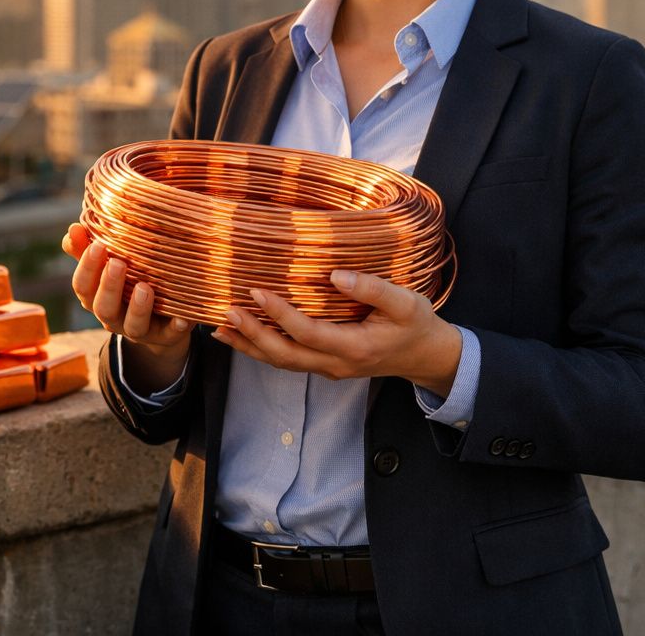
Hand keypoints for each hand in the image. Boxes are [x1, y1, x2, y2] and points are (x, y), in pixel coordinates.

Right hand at [62, 222, 191, 390]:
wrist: (159, 323)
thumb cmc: (127, 284)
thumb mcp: (107, 268)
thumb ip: (88, 250)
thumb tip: (74, 228)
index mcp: (96, 298)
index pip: (82, 287)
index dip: (87, 268)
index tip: (97, 245)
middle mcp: (114, 317)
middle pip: (104, 308)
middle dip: (110, 287)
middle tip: (118, 263)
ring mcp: (139, 329)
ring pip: (132, 326)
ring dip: (137, 308)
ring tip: (144, 288)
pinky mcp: (165, 336)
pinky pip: (169, 335)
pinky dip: (175, 327)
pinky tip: (182, 318)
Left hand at [211, 269, 461, 395]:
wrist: (425, 356)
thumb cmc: (416, 324)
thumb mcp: (406, 303)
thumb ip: (373, 289)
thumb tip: (335, 275)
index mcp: (354, 347)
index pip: (307, 332)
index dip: (279, 314)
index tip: (256, 291)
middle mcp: (335, 364)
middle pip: (285, 355)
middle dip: (252, 335)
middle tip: (226, 312)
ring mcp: (328, 369)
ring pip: (281, 362)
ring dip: (249, 346)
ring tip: (219, 328)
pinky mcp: (324, 365)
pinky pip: (287, 360)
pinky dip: (260, 349)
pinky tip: (241, 335)